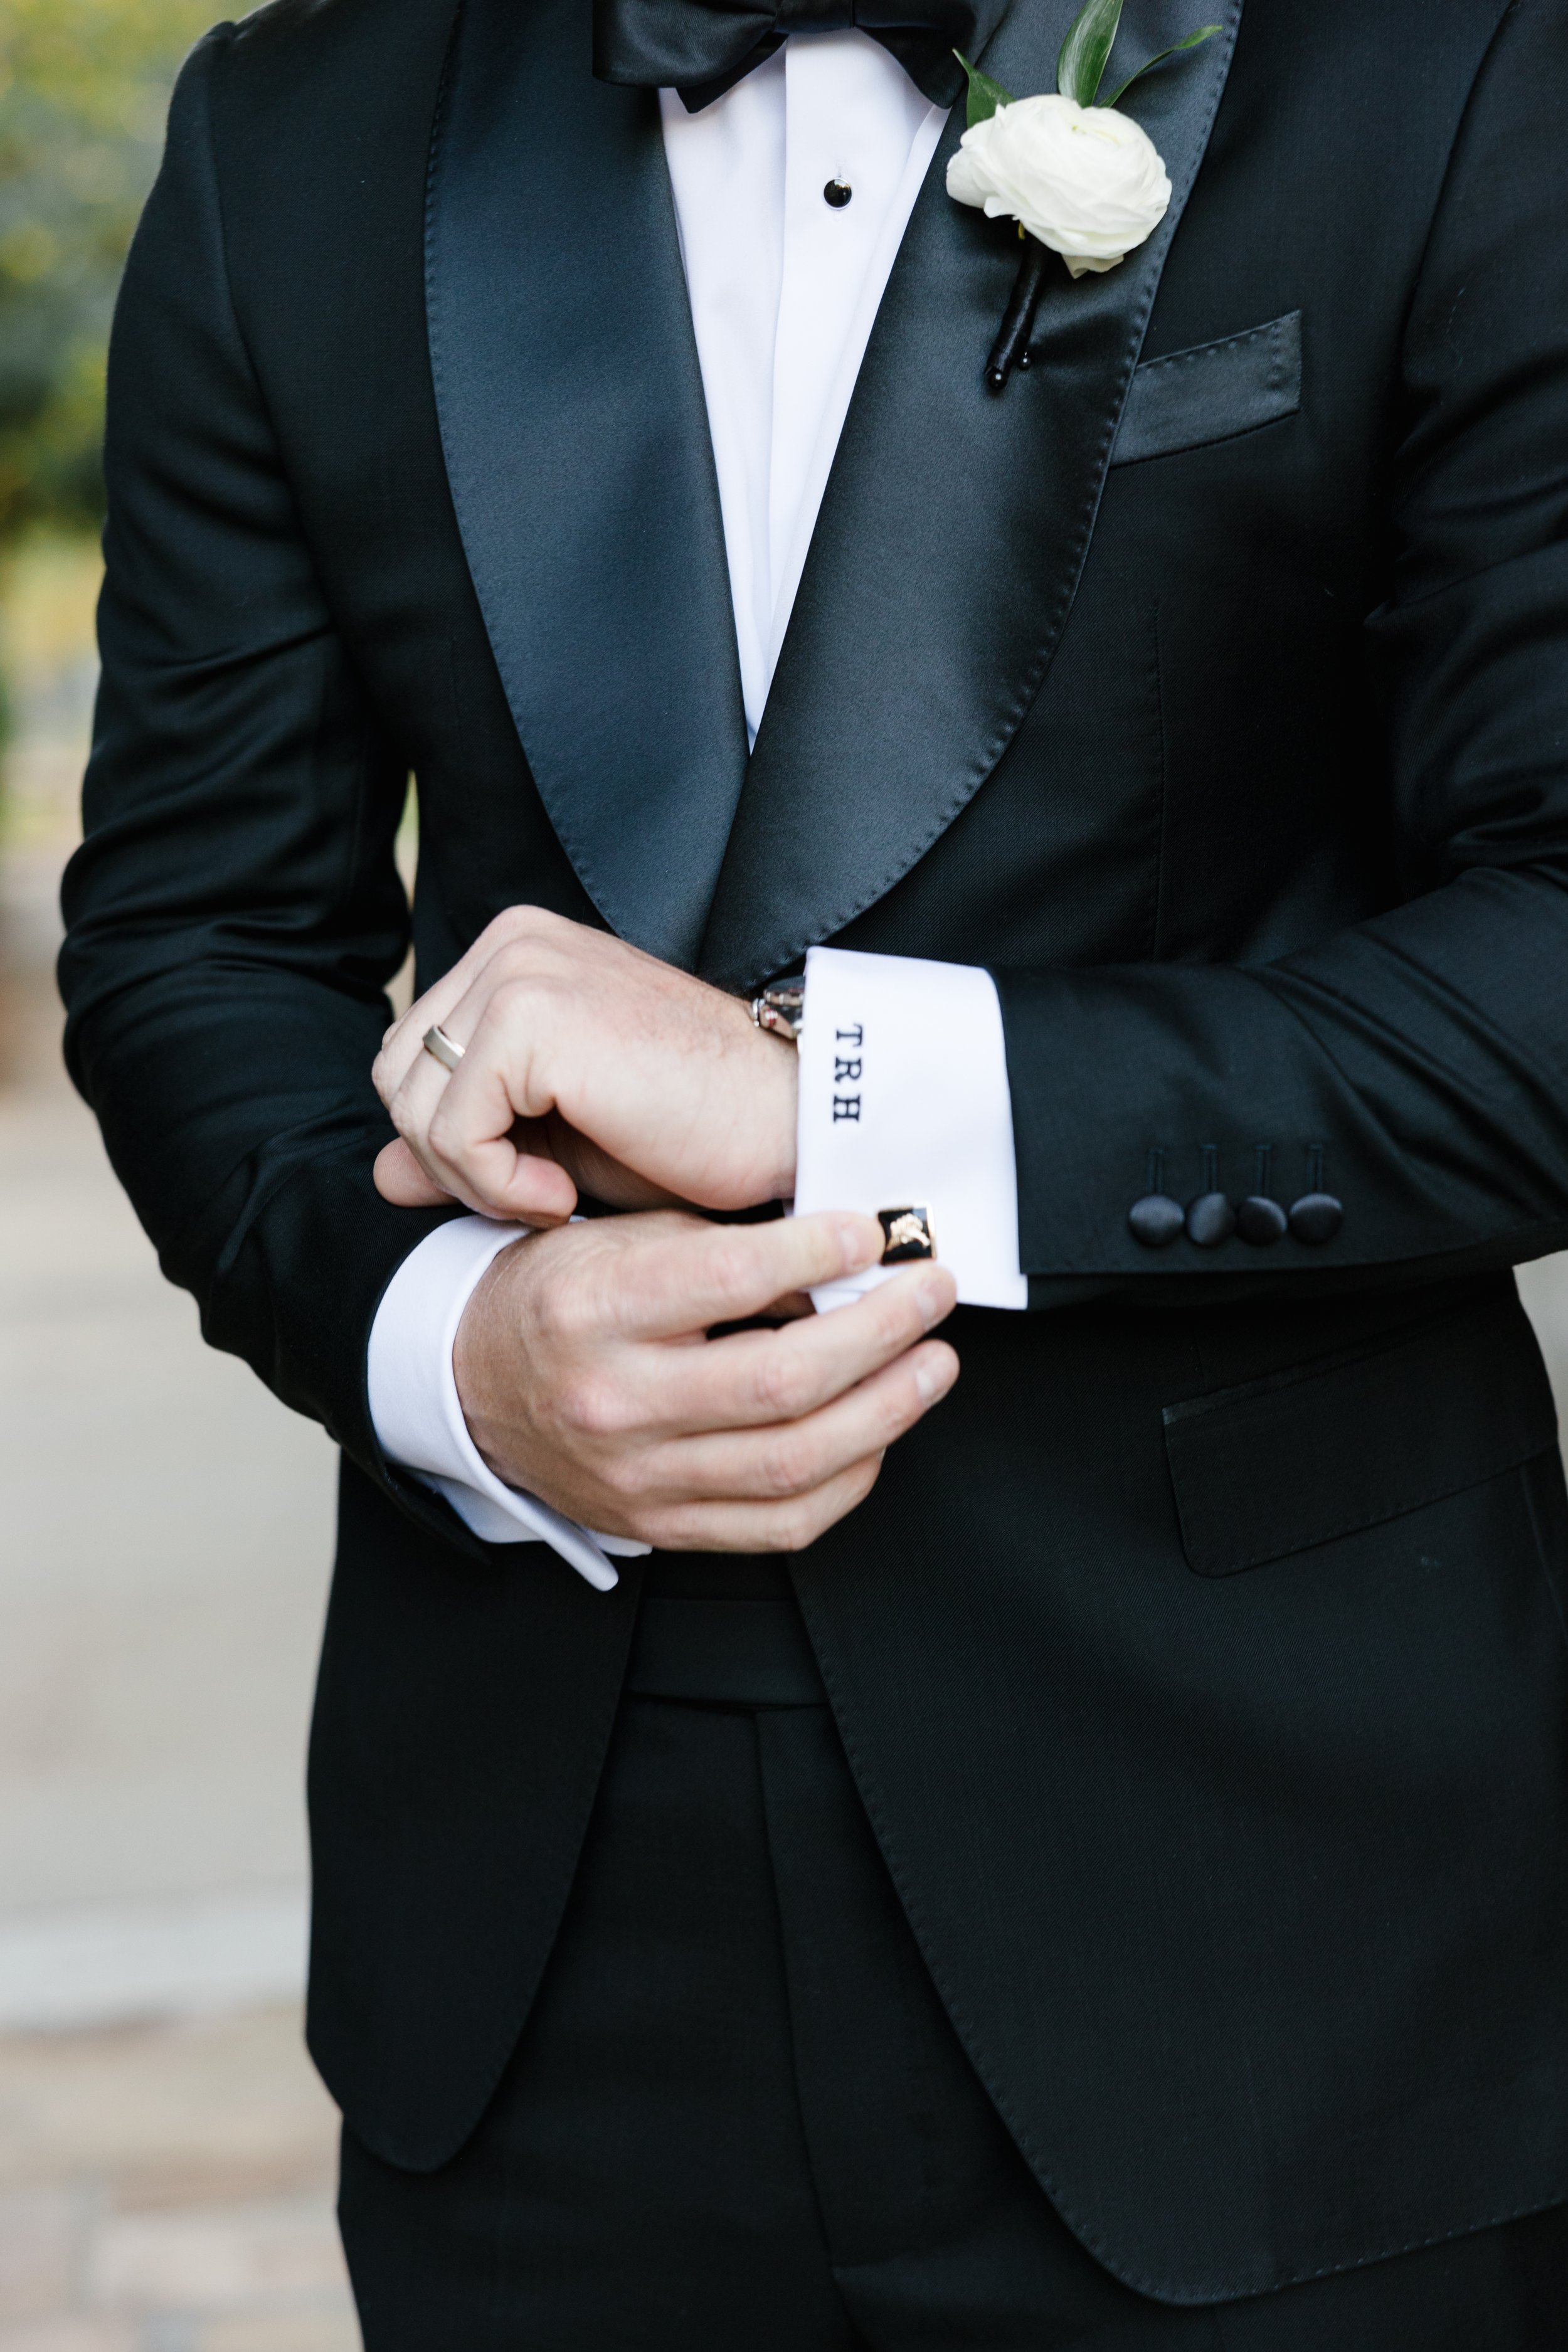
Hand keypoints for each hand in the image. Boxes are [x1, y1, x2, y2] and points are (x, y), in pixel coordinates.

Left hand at [373, 908, 796, 1224]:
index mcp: (518, 951)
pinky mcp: (530, 1016)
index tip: (538, 1174)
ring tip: (554, 1192)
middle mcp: (512, 942)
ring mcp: (520, 971)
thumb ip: (466, 1147)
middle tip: (541, 1190)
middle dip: (454, 1158)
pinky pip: (449, 1132)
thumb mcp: (558, 1144)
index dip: (455, 1141)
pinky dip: (495, 1185)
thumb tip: (379, 1175)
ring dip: (473, 1178)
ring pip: (411, 1106)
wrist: (788, 1125)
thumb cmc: (693, 1133)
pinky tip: (560, 1193)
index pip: (413, 1058)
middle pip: (397, 1077)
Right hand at [454, 1208, 958, 1550]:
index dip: (817, 1253)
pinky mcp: (659, 1526)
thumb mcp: (624, 1239)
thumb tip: (843, 1261)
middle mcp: (611, 1402)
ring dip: (886, 1410)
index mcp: (592, 1312)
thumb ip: (727, 1248)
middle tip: (929, 1294)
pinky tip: (878, 1432)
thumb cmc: (560, 1297)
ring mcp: (636, 1478)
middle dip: (880, 1333)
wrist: (473, 1383)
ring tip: (931, 1364)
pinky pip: (781, 1525)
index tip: (872, 1232)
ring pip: (793, 1463)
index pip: (727, 1280)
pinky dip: (849, 1480)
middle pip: (778, 1383)